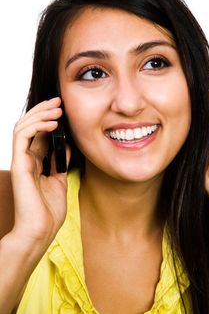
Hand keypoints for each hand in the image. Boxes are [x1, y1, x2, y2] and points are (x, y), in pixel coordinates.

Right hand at [11, 97, 70, 244]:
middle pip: (29, 126)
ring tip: (57, 107)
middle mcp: (26, 158)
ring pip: (23, 126)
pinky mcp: (19, 163)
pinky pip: (22, 136)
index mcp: (35, 162)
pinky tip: (52, 122)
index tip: (63, 109)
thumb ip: (60, 162)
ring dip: (40, 113)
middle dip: (44, 110)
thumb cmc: (49, 210)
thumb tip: (67, 146)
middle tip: (59, 101)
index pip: (38, 133)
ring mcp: (21, 160)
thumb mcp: (60, 180)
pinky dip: (36, 125)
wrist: (41, 230)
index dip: (49, 118)